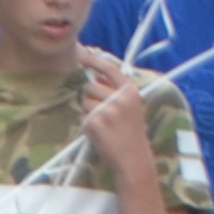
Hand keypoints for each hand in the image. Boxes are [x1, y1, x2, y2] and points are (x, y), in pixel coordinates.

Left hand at [79, 53, 153, 179]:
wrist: (133, 158)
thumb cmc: (131, 132)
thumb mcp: (130, 107)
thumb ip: (115, 91)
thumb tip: (95, 76)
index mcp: (131, 92)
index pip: (110, 69)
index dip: (94, 60)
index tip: (82, 55)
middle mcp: (119, 98)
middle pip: (90, 87)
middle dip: (92, 98)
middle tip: (105, 114)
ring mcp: (106, 110)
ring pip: (83, 101)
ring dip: (88, 111)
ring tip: (104, 125)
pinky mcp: (94, 122)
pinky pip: (81, 116)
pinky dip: (86, 124)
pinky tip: (100, 133)